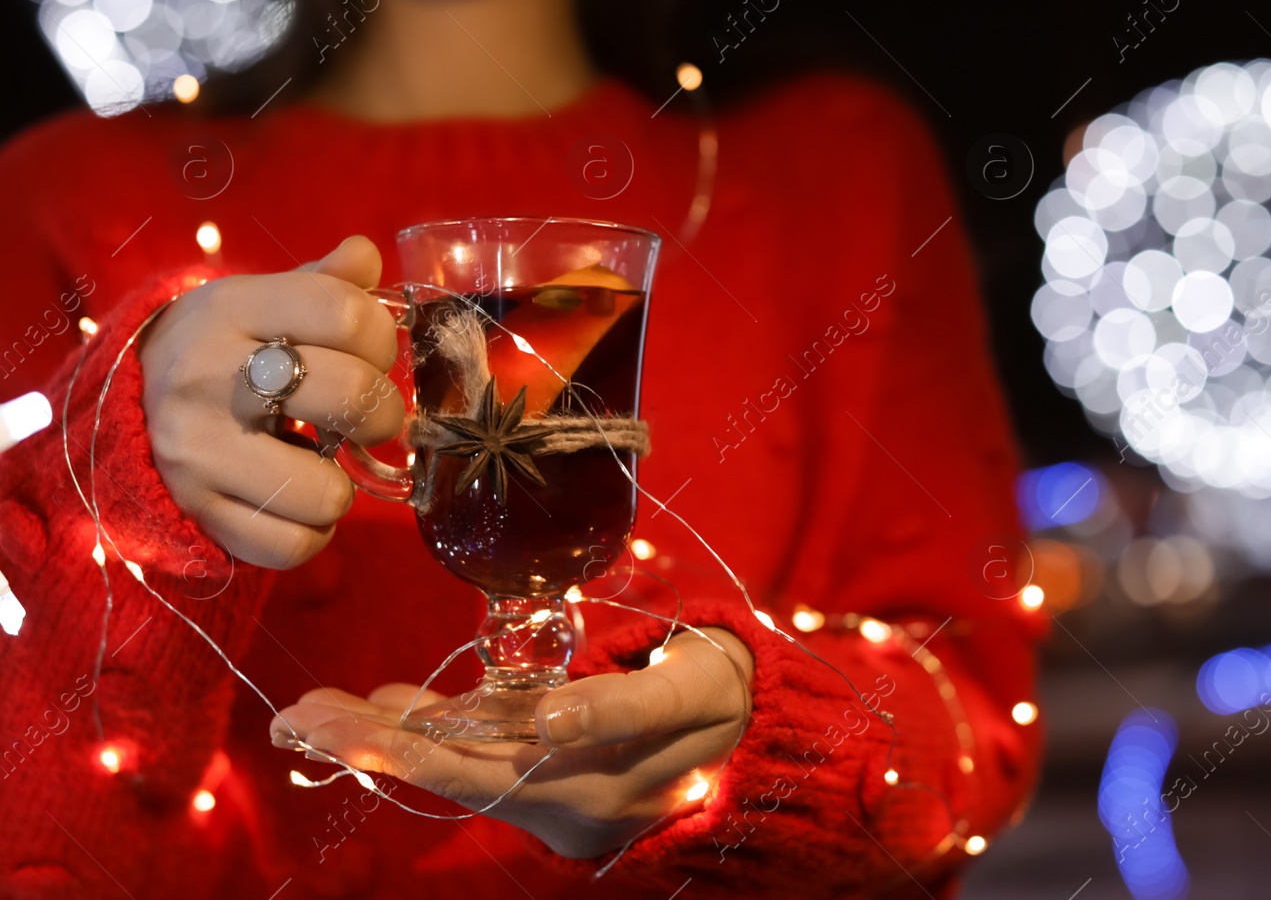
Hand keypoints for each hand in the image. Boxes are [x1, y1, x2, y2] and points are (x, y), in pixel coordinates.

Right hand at [140, 236, 401, 569]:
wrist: (127, 405)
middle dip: (382, 413)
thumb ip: (324, 281)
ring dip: (342, 486)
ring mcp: (196, 450)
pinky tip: (298, 504)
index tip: (372, 354)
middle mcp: (207, 375)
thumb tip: (365, 255)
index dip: (381, 338)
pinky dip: (310, 534)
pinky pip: (289, 545)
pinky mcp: (195, 511)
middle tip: (368, 417)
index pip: (346, 312)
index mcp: (231, 308)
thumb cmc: (226, 347)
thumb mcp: (263, 301)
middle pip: (348, 393)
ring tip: (323, 465)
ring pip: (323, 489)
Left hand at [271, 627, 753, 858]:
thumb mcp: (689, 692)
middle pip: (452, 771)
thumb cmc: (719, 700)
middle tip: (301, 715)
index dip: (422, 742)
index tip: (357, 723)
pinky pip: (474, 759)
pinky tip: (385, 704)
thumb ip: (622, 708)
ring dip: (383, 739)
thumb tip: (550, 717)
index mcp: (597, 781)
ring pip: (453, 766)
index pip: (492, 766)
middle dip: (372, 743)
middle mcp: (559, 799)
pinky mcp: (543, 780)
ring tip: (315, 713)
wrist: (748, 742)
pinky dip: (426, 732)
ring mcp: (548, 794)